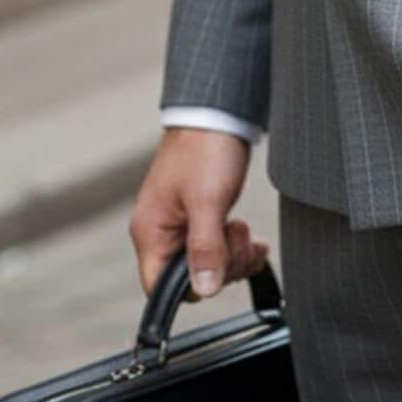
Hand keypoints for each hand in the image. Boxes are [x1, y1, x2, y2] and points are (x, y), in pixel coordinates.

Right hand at [129, 127, 269, 300]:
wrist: (219, 112)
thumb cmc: (205, 148)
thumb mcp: (207, 200)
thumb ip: (205, 247)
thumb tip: (205, 289)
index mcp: (150, 232)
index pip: (160, 288)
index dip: (194, 285)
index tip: (219, 266)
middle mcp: (161, 233)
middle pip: (190, 279)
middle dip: (222, 265)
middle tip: (237, 236)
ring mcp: (181, 226)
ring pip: (208, 266)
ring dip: (233, 255)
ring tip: (242, 228)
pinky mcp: (200, 219)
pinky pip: (217, 250)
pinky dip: (236, 248)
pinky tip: (250, 238)